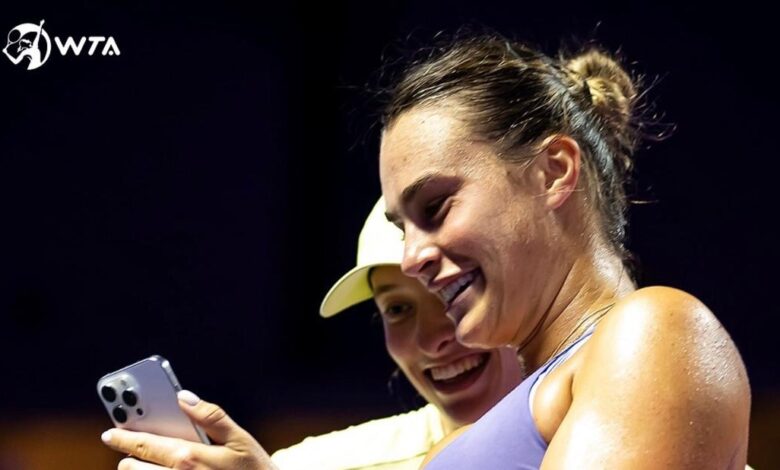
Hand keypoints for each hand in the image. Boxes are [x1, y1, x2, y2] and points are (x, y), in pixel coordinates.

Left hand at [101, 390, 278, 469]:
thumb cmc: (253, 469)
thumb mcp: (239, 438)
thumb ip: (211, 416)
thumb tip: (183, 397)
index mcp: (190, 459)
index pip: (145, 445)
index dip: (123, 436)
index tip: (109, 432)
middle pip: (134, 469)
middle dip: (128, 457)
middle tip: (126, 450)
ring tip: (139, 465)